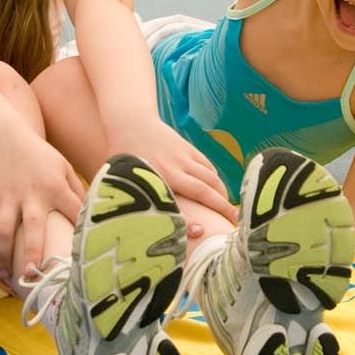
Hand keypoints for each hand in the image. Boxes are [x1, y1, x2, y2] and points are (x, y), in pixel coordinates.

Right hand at [0, 130, 88, 282]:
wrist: (2, 135)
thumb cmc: (37, 153)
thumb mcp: (62, 165)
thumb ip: (77, 188)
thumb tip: (93, 209)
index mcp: (55, 186)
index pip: (75, 212)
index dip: (82, 232)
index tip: (86, 255)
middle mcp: (32, 194)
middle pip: (33, 229)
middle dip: (33, 254)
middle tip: (34, 276)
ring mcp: (7, 197)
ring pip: (3, 232)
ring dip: (3, 255)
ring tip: (6, 274)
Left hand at [107, 118, 236, 226]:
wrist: (130, 122)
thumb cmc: (121, 158)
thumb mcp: (120, 180)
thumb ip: (129, 201)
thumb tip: (133, 226)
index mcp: (155, 178)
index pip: (177, 204)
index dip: (189, 221)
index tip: (201, 232)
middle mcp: (173, 168)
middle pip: (205, 191)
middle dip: (222, 208)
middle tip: (234, 224)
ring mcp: (183, 157)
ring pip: (210, 178)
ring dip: (222, 194)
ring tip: (228, 210)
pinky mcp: (188, 148)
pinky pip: (207, 166)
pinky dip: (215, 180)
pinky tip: (216, 190)